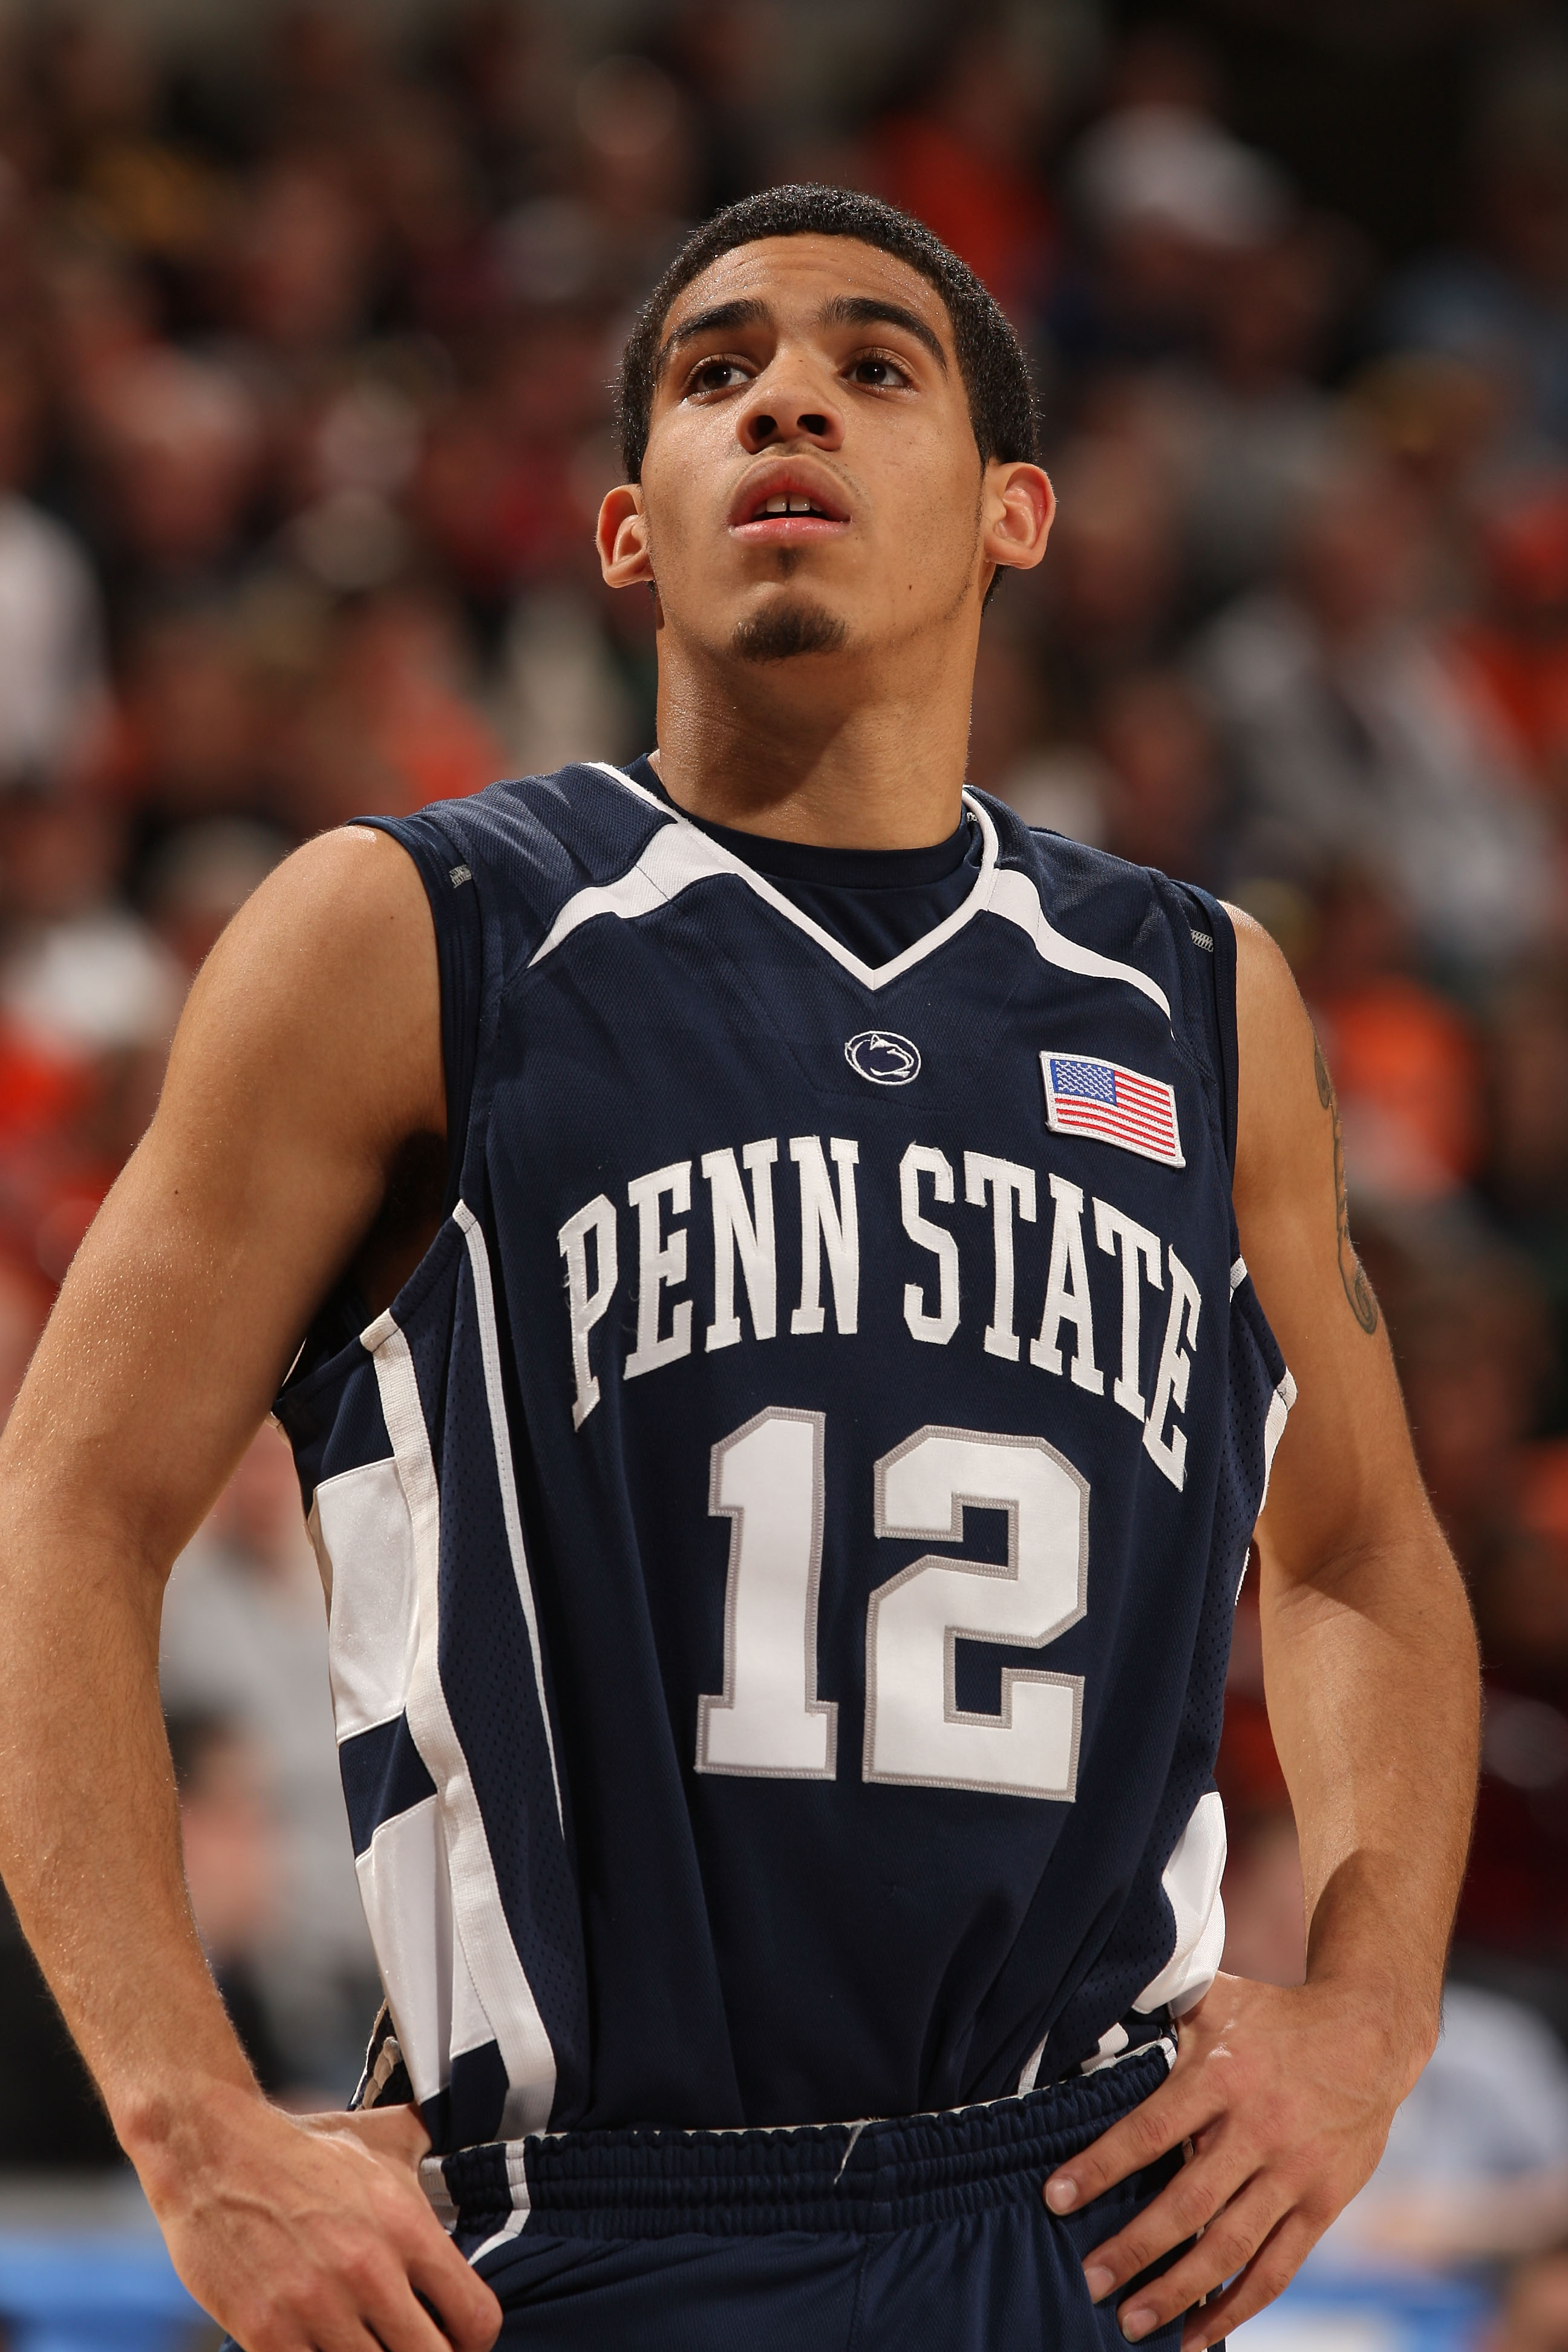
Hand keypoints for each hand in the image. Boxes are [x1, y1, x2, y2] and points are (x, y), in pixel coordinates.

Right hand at [135, 2082, 501, 2351]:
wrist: (213, 2152)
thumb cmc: (302, 2149)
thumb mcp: (380, 2140)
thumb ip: (426, 2152)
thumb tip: (460, 2148)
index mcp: (407, 2226)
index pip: (476, 2318)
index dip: (473, 2340)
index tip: (456, 2338)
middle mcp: (369, 2271)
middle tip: (408, 2345)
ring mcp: (316, 2307)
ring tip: (361, 2341)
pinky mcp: (266, 2333)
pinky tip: (319, 2345)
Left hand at [1041, 1973, 1423, 2346]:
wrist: (1367, 2037)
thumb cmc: (1275, 2017)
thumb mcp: (1218, 1999)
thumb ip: (1162, 2007)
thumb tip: (1097, 2003)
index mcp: (1222, 2077)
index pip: (1151, 2129)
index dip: (1101, 2166)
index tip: (1056, 2199)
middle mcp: (1257, 2129)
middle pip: (1187, 2203)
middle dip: (1134, 2247)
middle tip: (1090, 2282)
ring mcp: (1293, 2173)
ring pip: (1230, 2247)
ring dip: (1179, 2291)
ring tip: (1134, 2323)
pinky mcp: (1322, 2205)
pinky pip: (1276, 2267)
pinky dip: (1238, 2306)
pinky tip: (1199, 2333)